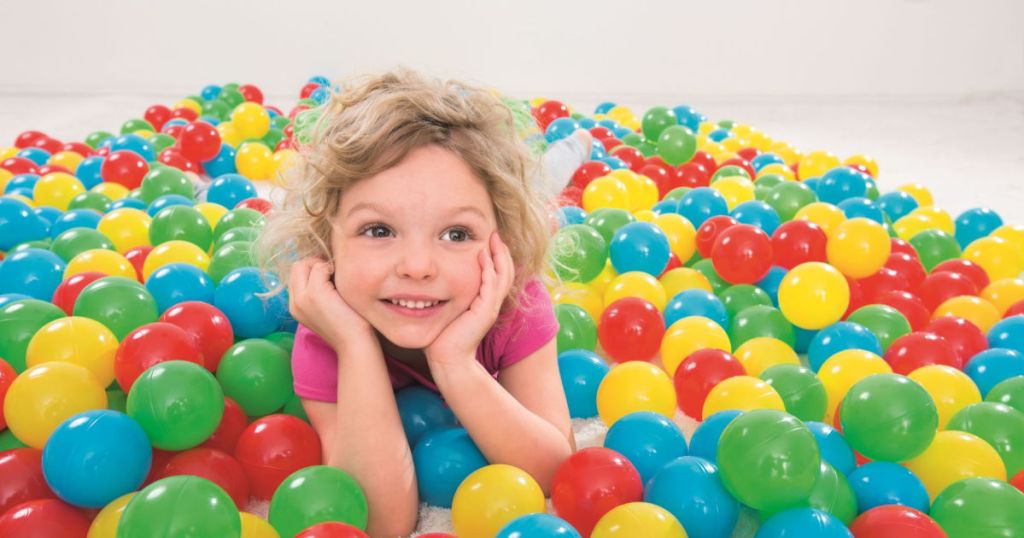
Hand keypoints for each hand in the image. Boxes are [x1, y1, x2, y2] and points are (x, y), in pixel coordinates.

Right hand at [288, 257, 378, 353]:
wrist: (355, 345)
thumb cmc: (349, 326)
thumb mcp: (327, 308)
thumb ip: (319, 291)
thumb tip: (326, 267)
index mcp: (295, 307)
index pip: (296, 275)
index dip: (312, 269)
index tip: (331, 275)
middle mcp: (295, 303)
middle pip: (297, 266)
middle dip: (315, 263)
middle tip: (334, 272)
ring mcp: (302, 298)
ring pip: (304, 264)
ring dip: (323, 266)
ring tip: (338, 278)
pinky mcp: (314, 294)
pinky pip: (319, 267)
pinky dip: (331, 268)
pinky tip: (343, 282)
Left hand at [425, 232, 515, 366]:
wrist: (448, 360)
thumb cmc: (443, 337)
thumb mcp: (449, 310)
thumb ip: (449, 295)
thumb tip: (434, 280)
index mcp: (486, 303)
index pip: (498, 275)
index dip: (496, 257)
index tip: (488, 240)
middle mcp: (492, 304)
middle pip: (506, 272)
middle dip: (501, 251)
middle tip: (495, 234)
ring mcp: (490, 308)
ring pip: (502, 276)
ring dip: (498, 256)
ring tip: (493, 239)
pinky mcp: (485, 312)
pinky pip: (491, 286)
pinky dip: (488, 270)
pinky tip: (482, 256)